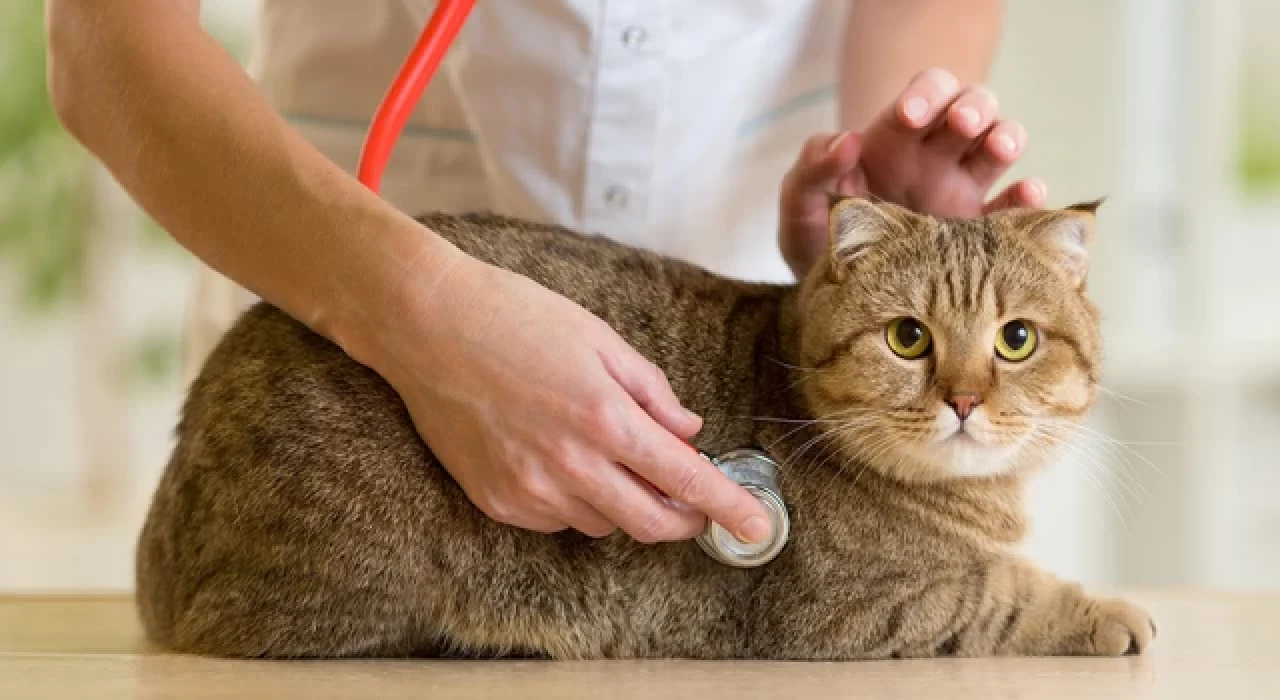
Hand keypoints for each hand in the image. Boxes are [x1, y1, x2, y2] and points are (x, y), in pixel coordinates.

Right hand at [358, 250, 772, 543]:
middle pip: (651, 523)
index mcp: (607, 419)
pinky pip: (557, 520)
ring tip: (605, 454)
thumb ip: (651, 390)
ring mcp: (531, 490)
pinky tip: (558, 459)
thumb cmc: (514, 316)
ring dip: (624, 504)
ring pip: (603, 524)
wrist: (425, 325)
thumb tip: (688, 430)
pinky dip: (576, 501)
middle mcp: (572, 466)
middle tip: (695, 505)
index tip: (759, 528)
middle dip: (684, 521)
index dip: (729, 508)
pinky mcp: (497, 502)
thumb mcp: (599, 338)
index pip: (687, 481)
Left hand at [778, 67, 1047, 277]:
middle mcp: (936, 156)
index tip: (910, 115)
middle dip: (971, 107)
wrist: (836, 291)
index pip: (924, 94)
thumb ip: (811, 170)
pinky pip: (1013, 209)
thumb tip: (846, 140)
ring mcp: (963, 190)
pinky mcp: (979, 232)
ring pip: (1001, 144)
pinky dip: (1027, 198)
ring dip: (1005, 138)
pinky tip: (1028, 196)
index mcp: (896, 139)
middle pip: (973, 106)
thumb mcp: (800, 204)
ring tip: (999, 149)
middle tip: (960, 123)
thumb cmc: (819, 236)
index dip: (924, 94)